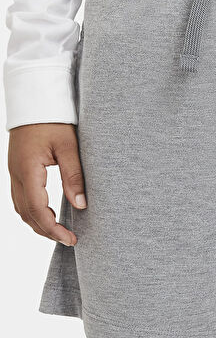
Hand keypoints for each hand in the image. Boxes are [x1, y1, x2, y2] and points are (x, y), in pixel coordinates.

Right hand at [8, 123, 86, 245]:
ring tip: (60, 231)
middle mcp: (16, 174)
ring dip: (38, 223)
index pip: (37, 209)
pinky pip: (20, 198)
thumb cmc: (54, 119)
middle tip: (69, 239)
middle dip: (46, 230)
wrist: (35, 99)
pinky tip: (47, 214)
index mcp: (28, 170)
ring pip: (21, 208)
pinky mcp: (17, 169)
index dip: (53, 228)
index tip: (71, 238)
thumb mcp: (69, 146)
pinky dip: (33, 211)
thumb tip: (80, 205)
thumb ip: (74, 176)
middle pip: (26, 213)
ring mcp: (14, 172)